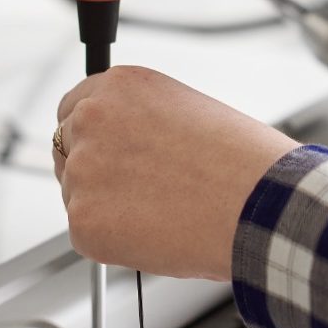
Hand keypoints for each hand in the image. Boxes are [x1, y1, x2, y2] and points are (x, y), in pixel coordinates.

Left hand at [52, 66, 297, 279]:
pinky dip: (114, 241)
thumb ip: (141, 121)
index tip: (106, 153)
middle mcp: (92, 119)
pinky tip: (156, 232)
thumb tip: (125, 148)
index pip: (75, 108)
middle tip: (139, 191)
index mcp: (119, 86)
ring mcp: (83, 171)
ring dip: (106, 206)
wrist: (260, 203)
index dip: (93, 137)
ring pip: (78, 195)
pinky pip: (89, 234)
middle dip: (95, 171)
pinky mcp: (84, 221)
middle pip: (67, 151)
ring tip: (161, 211)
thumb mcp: (187, 111)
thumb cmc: (241, 161)